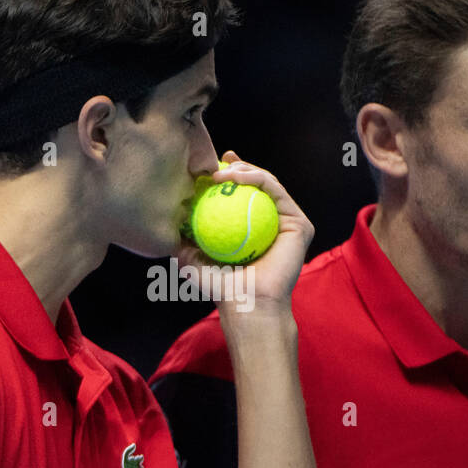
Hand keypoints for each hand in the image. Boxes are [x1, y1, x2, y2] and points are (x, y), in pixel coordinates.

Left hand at [176, 150, 313, 315]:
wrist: (247, 303)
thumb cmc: (221, 287)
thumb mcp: (192, 259)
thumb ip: (182, 240)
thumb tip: (167, 221)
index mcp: (252, 229)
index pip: (239, 196)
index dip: (226, 177)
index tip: (207, 168)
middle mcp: (272, 224)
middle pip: (255, 186)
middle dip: (236, 167)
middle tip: (215, 164)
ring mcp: (288, 223)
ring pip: (268, 184)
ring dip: (244, 169)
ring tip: (222, 170)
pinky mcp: (300, 225)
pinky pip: (277, 192)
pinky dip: (257, 178)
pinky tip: (237, 176)